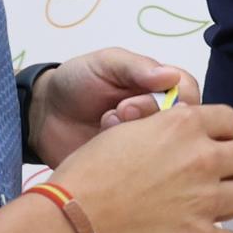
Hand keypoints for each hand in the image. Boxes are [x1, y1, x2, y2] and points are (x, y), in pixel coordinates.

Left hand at [27, 50, 197, 168]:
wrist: (42, 113)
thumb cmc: (78, 80)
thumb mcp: (107, 63)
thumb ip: (137, 67)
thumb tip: (171, 76)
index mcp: (159, 89)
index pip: (190, 96)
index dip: (178, 100)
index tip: (150, 98)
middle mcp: (158, 119)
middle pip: (182, 126)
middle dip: (152, 117)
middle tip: (121, 111)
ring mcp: (145, 146)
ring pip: (164, 148)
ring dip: (136, 135)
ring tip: (107, 124)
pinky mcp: (129, 169)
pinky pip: (142, 169)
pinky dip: (125, 157)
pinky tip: (101, 144)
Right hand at [45, 94, 232, 232]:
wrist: (69, 226)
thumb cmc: (85, 179)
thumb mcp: (123, 134)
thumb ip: (161, 131)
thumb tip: (180, 139)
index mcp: (182, 126)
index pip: (230, 120)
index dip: (222, 136)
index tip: (213, 148)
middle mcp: (201, 158)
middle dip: (231, 169)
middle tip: (211, 182)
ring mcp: (204, 200)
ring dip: (228, 204)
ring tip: (204, 212)